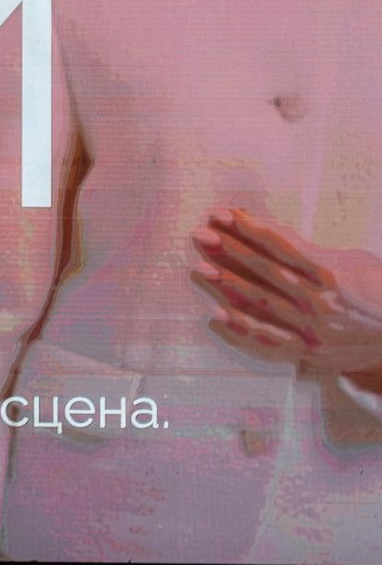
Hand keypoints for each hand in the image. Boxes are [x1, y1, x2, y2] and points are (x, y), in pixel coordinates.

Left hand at [190, 208, 381, 374]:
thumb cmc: (380, 291)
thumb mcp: (355, 262)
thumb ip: (313, 251)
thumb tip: (271, 234)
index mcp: (331, 272)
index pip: (280, 245)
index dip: (249, 228)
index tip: (223, 214)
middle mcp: (319, 300)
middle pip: (264, 270)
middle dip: (230, 250)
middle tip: (200, 235)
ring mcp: (312, 327)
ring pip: (261, 303)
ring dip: (228, 285)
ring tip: (200, 269)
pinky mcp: (309, 350)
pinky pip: (269, 340)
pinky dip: (242, 329)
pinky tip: (217, 316)